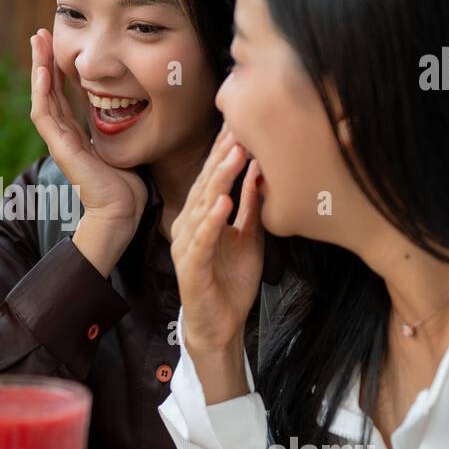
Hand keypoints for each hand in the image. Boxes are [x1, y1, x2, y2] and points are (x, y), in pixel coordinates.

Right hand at [29, 29, 146, 274]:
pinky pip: (45, 114)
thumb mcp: (127, 147)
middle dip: (45, 61)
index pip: (63, 95)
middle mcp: (65, 135)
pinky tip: (43, 70)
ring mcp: (59, 141)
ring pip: (42, 96)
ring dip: (39, 68)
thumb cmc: (129, 188)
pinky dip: (43, 91)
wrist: (121, 214)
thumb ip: (124, 128)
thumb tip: (142, 105)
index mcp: (78, 135)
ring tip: (38, 41)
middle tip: (41, 34)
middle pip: (48, 90)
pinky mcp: (60, 148)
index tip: (60, 45)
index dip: (60, 70)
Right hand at [170, 126, 263, 400]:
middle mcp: (188, 225)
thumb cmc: (230, 281)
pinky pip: (201, 241)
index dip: (226, 150)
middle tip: (238, 126)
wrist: (220, 325)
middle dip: (222, 155)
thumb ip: (251, 206)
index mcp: (201, 216)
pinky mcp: (190, 268)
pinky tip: (223, 205)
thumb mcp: (249, 237)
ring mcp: (186, 245)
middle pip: (206, 184)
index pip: (214, 176)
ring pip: (202, 207)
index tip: (241, 122)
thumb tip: (262, 171)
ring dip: (218, 181)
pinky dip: (212, 222)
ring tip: (234, 157)